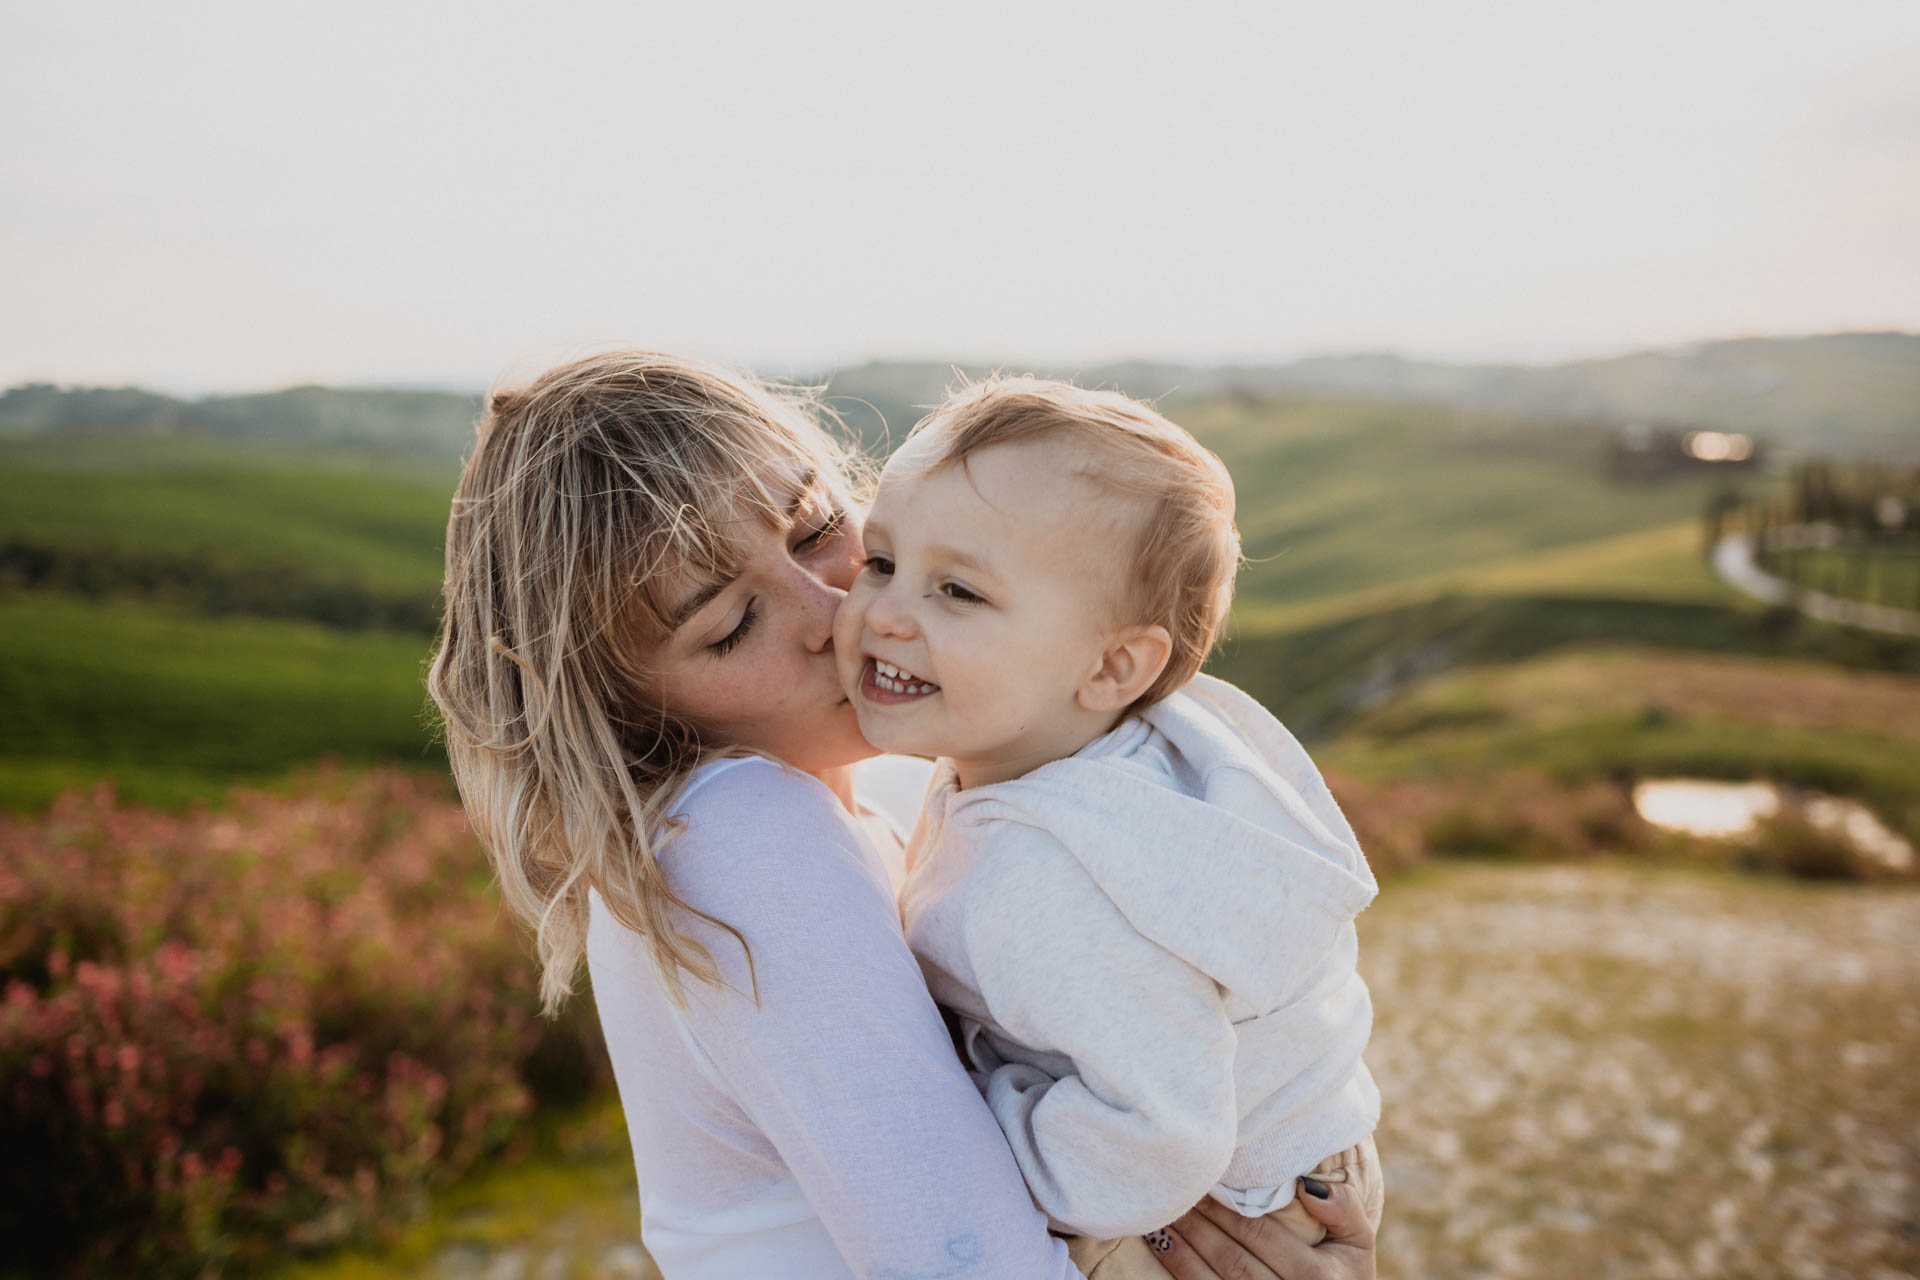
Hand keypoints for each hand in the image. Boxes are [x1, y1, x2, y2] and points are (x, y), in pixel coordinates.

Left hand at [1156, 1180, 1375, 1279]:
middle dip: (1199, 1224)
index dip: (1226, 1208)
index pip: (1262, 1234)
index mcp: (1320, 1279)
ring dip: (1183, 1249)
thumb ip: (1344, 1209)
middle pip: (1233, 1258)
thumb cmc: (1343, 1276)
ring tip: (1160, 1218)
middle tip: (1174, 1192)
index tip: (1201, 1179)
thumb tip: (1304, 1184)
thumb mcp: (1358, 1245)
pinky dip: (1183, 1273)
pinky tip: (1164, 1248)